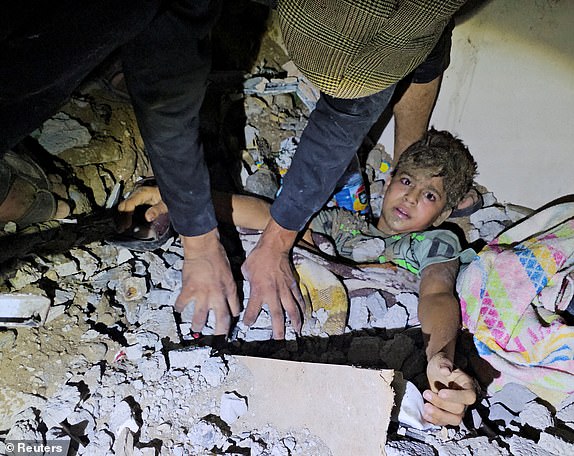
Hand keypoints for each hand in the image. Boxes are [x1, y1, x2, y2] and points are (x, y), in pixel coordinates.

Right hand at [117, 182, 167, 229]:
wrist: (168, 191)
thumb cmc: (166, 196)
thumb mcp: (164, 205)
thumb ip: (156, 211)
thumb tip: (148, 217)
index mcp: (143, 193)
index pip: (129, 203)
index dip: (126, 215)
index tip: (126, 225)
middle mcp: (137, 193)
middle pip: (123, 205)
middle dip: (121, 218)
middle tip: (122, 229)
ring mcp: (135, 196)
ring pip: (123, 206)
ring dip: (122, 217)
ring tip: (122, 227)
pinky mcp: (136, 199)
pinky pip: (127, 207)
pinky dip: (125, 215)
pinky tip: (126, 222)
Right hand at [176, 230, 240, 334]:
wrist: (203, 248)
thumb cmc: (217, 257)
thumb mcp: (229, 274)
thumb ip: (229, 288)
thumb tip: (229, 301)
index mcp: (229, 290)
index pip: (234, 310)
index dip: (232, 319)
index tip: (229, 325)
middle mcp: (217, 295)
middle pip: (221, 319)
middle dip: (220, 333)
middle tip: (218, 340)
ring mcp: (203, 294)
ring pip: (201, 317)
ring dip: (198, 326)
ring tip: (196, 330)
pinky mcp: (188, 291)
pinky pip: (182, 305)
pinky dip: (180, 308)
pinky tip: (179, 310)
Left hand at [241, 219, 303, 338]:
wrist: (273, 247)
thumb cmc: (257, 258)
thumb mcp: (246, 271)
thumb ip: (247, 284)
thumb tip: (246, 288)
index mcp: (258, 291)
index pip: (252, 311)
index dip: (249, 320)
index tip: (247, 325)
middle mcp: (273, 293)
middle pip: (277, 316)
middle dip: (278, 330)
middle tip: (279, 340)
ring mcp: (285, 290)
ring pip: (292, 310)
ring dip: (295, 322)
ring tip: (297, 332)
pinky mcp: (293, 285)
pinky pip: (299, 299)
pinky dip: (302, 308)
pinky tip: (304, 315)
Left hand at [423, 352, 476, 425]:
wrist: (434, 370)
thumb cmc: (440, 364)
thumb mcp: (441, 359)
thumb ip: (445, 363)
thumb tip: (446, 369)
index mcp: (467, 386)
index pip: (469, 397)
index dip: (456, 397)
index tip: (441, 392)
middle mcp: (464, 400)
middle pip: (459, 409)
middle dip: (441, 404)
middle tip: (426, 393)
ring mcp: (456, 409)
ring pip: (454, 420)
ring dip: (439, 415)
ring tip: (426, 406)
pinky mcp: (447, 414)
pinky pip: (444, 422)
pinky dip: (435, 420)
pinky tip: (425, 414)